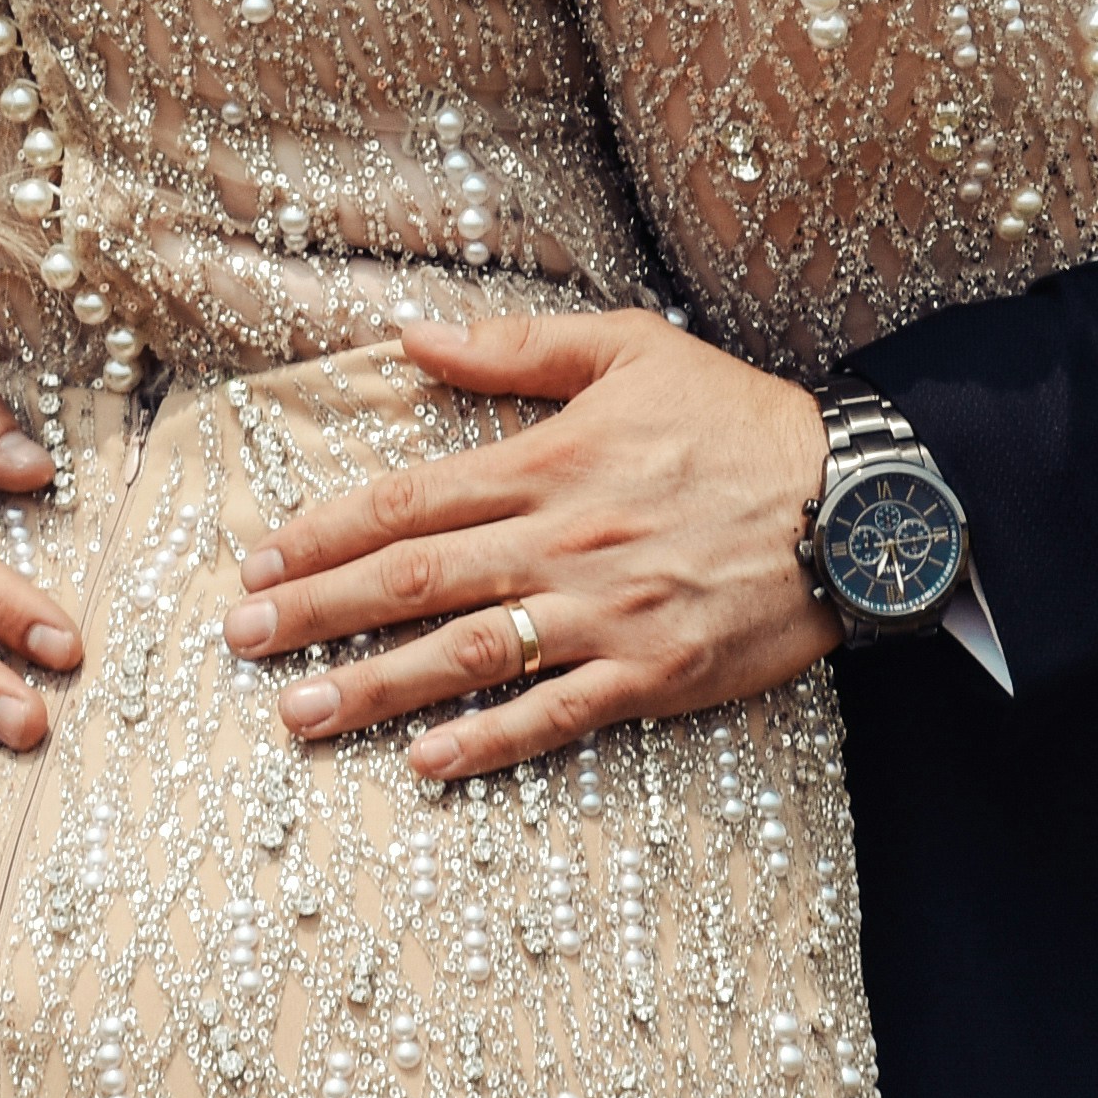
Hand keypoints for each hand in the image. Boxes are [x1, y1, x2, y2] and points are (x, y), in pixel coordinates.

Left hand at [227, 311, 842, 779]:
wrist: (859, 501)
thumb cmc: (740, 420)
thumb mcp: (631, 349)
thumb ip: (516, 348)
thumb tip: (411, 334)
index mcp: (549, 462)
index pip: (409, 501)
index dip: (324, 533)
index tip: (257, 560)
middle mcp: (563, 542)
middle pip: (415, 581)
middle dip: (317, 613)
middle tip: (239, 642)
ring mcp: (605, 615)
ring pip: (468, 654)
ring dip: (375, 686)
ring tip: (299, 714)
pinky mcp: (652, 673)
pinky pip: (556, 715)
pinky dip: (490, 740)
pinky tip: (428, 763)